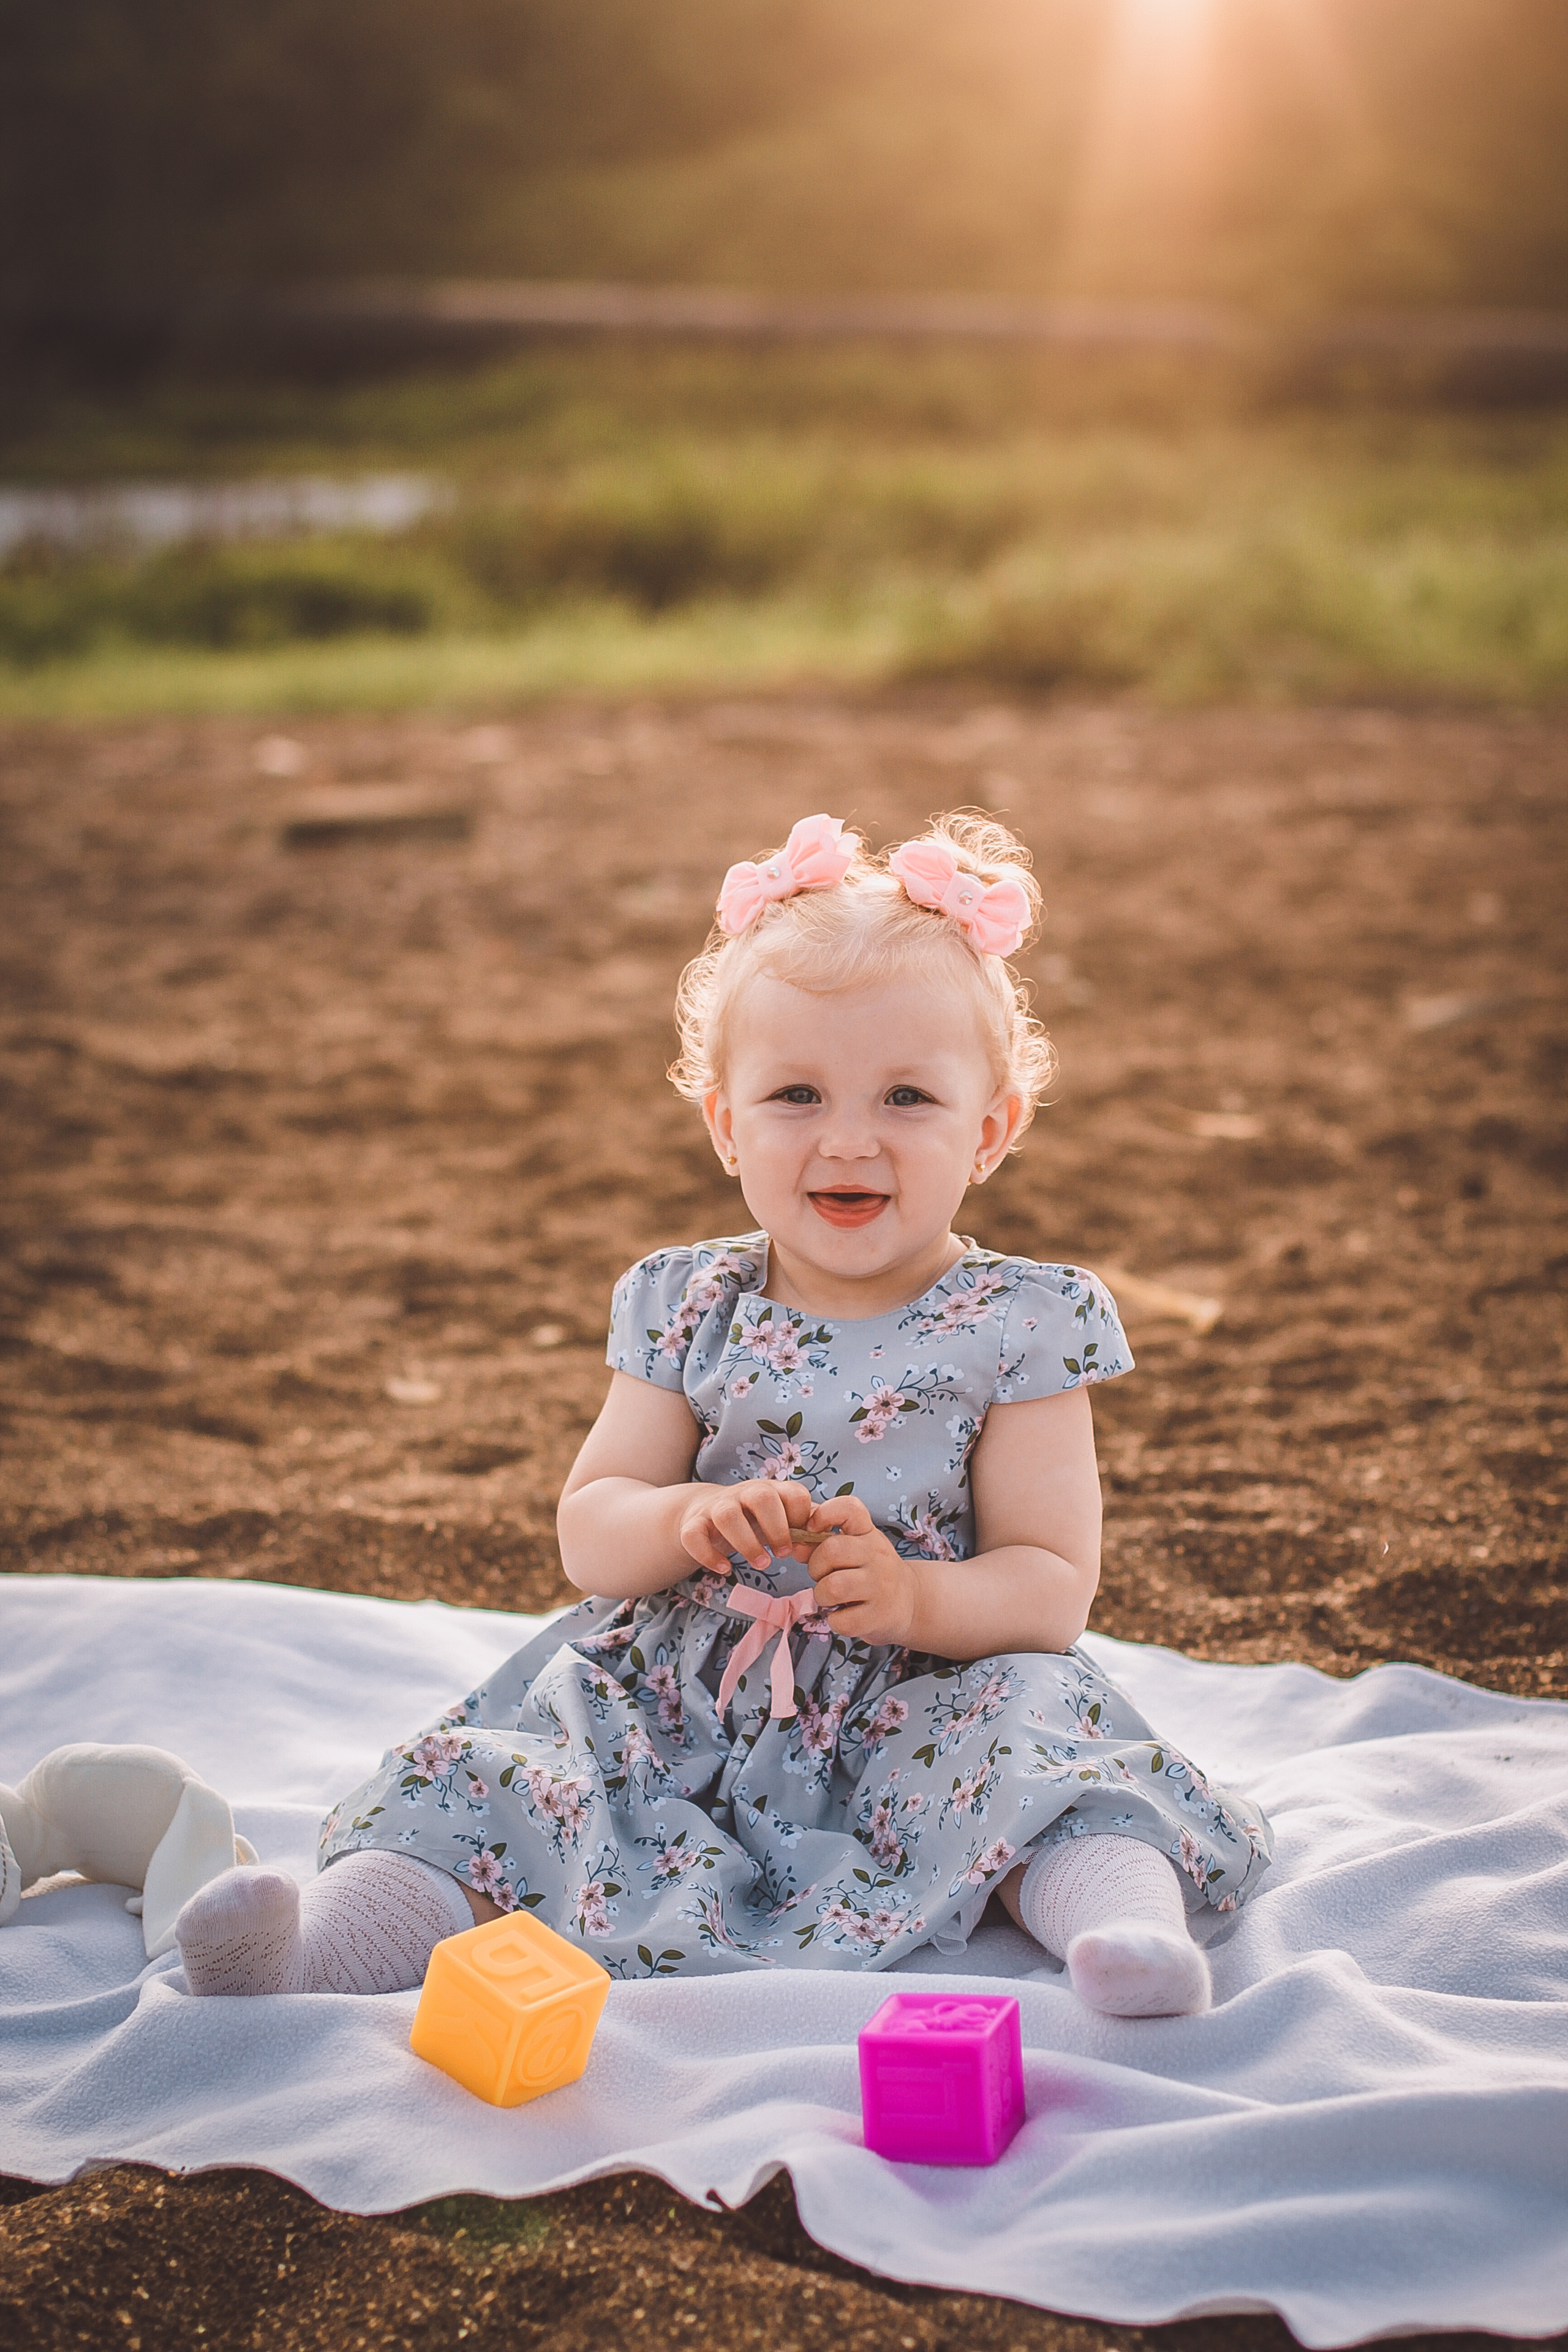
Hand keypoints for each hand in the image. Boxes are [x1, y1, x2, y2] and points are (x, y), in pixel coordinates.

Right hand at [676, 1478, 814, 1574]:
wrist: (707, 1511)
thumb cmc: (754, 1519)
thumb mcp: (779, 1519)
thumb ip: (804, 1528)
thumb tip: (821, 1544)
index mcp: (771, 1491)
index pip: (794, 1493)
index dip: (802, 1518)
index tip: (801, 1542)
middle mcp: (744, 1493)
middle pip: (761, 1497)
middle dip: (776, 1528)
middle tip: (783, 1554)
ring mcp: (716, 1506)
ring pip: (727, 1515)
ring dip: (746, 1543)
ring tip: (761, 1564)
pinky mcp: (693, 1523)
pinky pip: (694, 1534)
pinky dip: (708, 1555)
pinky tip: (724, 1569)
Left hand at [801, 1495, 919, 1646]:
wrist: (910, 1601)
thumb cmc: (869, 1570)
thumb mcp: (854, 1547)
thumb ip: (821, 1540)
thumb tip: (795, 1546)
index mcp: (868, 1533)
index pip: (849, 1508)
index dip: (824, 1514)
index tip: (813, 1530)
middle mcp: (877, 1554)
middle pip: (832, 1550)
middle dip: (815, 1566)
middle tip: (822, 1575)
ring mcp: (880, 1586)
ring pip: (833, 1586)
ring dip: (821, 1595)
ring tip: (830, 1597)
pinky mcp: (879, 1615)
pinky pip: (842, 1620)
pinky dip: (835, 1620)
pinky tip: (843, 1615)